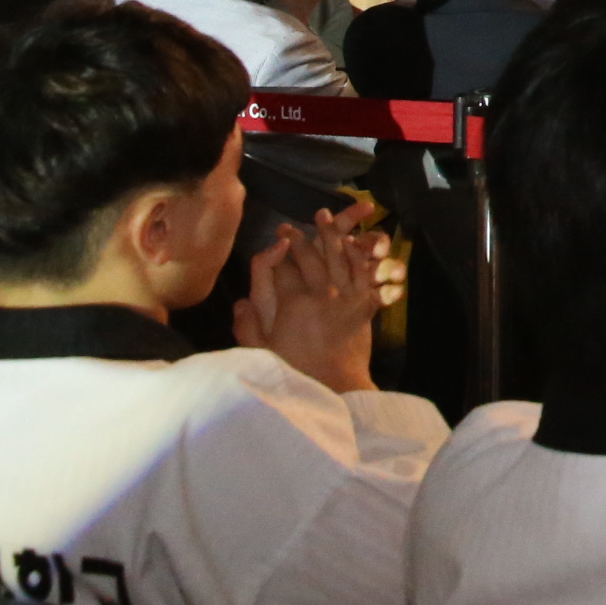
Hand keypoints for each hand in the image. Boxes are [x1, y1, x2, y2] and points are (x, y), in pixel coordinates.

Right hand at [232, 204, 403, 395]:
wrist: (338, 387)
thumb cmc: (296, 372)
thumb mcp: (262, 353)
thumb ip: (248, 326)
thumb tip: (241, 301)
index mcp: (293, 304)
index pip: (283, 268)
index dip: (278, 251)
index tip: (275, 238)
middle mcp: (321, 293)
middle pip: (310, 257)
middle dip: (300, 238)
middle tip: (292, 225)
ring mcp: (345, 296)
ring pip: (338, 256)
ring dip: (331, 235)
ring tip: (324, 217)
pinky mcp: (364, 302)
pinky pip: (361, 270)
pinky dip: (355, 253)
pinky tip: (351, 242)